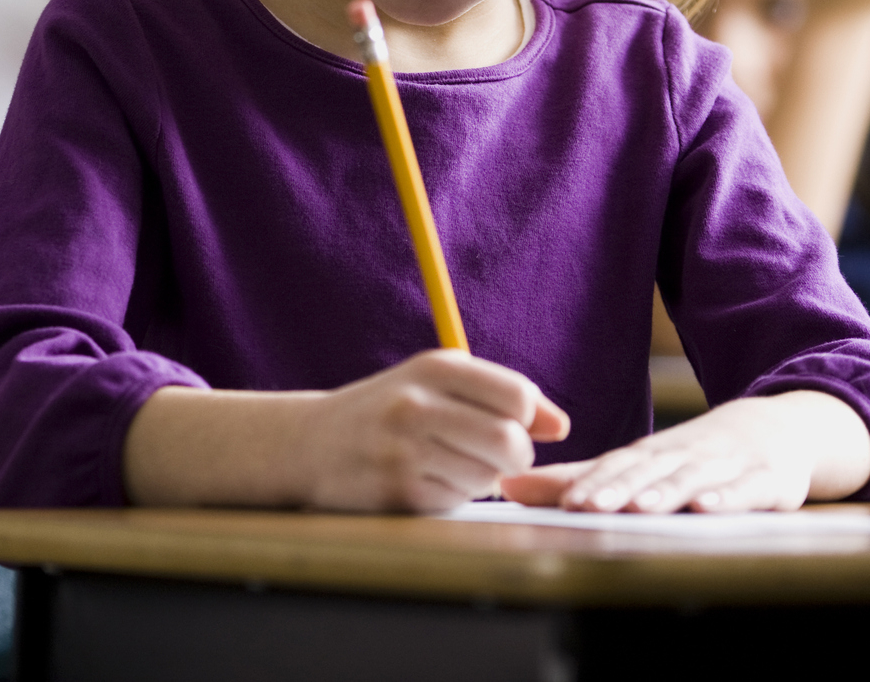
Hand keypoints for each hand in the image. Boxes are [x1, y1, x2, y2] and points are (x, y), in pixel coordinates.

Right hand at [296, 349, 569, 512]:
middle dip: (515, 456)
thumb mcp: (435, 383)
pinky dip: (453, 496)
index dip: (527, 417)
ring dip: (482, 478)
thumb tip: (560, 426)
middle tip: (496, 454)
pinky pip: (457, 501)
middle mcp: (416, 404)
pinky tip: (426, 480)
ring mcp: (403, 450)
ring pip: (487, 478)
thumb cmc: (389, 409)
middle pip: (510, 441)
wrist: (309, 443)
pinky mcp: (396, 492)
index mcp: (432, 368)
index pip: (516, 395)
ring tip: (450, 463)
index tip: (512, 422)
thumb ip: (500, 395)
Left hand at [500, 390, 867, 512]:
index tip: (560, 502)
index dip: (588, 484)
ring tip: (637, 507)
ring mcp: (725, 468)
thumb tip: (505, 487)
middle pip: (645, 473)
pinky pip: (746, 491)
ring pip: (690, 481)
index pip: (613, 467)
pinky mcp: (766, 483)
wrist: (776, 430)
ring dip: (663, 493)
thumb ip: (575, 479)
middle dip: (614, 489)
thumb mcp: (637, 465)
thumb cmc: (694, 455)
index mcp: (649, 455)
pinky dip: (728, 499)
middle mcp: (682, 457)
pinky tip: (708, 509)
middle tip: (584, 506)